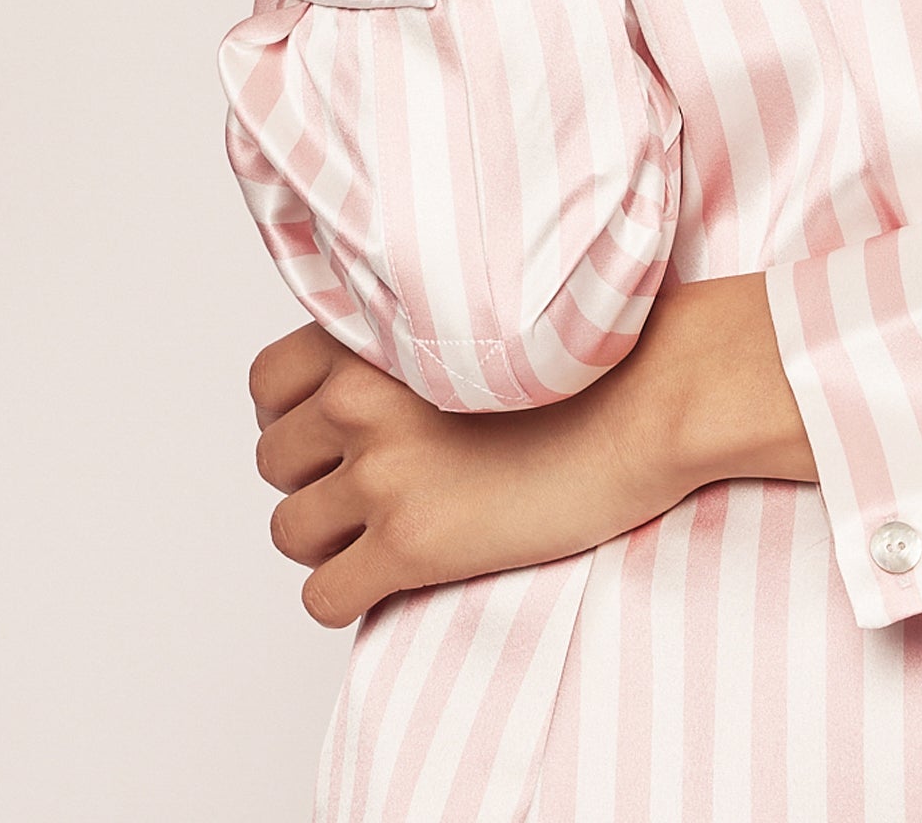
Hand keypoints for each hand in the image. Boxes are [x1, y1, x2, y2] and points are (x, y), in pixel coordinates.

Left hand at [249, 278, 813, 626]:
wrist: (653, 400)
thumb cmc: (587, 360)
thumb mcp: (477, 323)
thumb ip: (404, 346)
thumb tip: (352, 393)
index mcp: (374, 338)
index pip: (268, 384)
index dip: (296, 415)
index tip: (338, 433)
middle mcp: (361, 398)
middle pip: (275, 463)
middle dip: (318, 479)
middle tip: (381, 486)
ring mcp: (383, 472)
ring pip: (290, 532)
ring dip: (332, 539)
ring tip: (394, 529)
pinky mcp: (412, 543)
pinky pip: (323, 597)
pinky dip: (351, 593)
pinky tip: (401, 574)